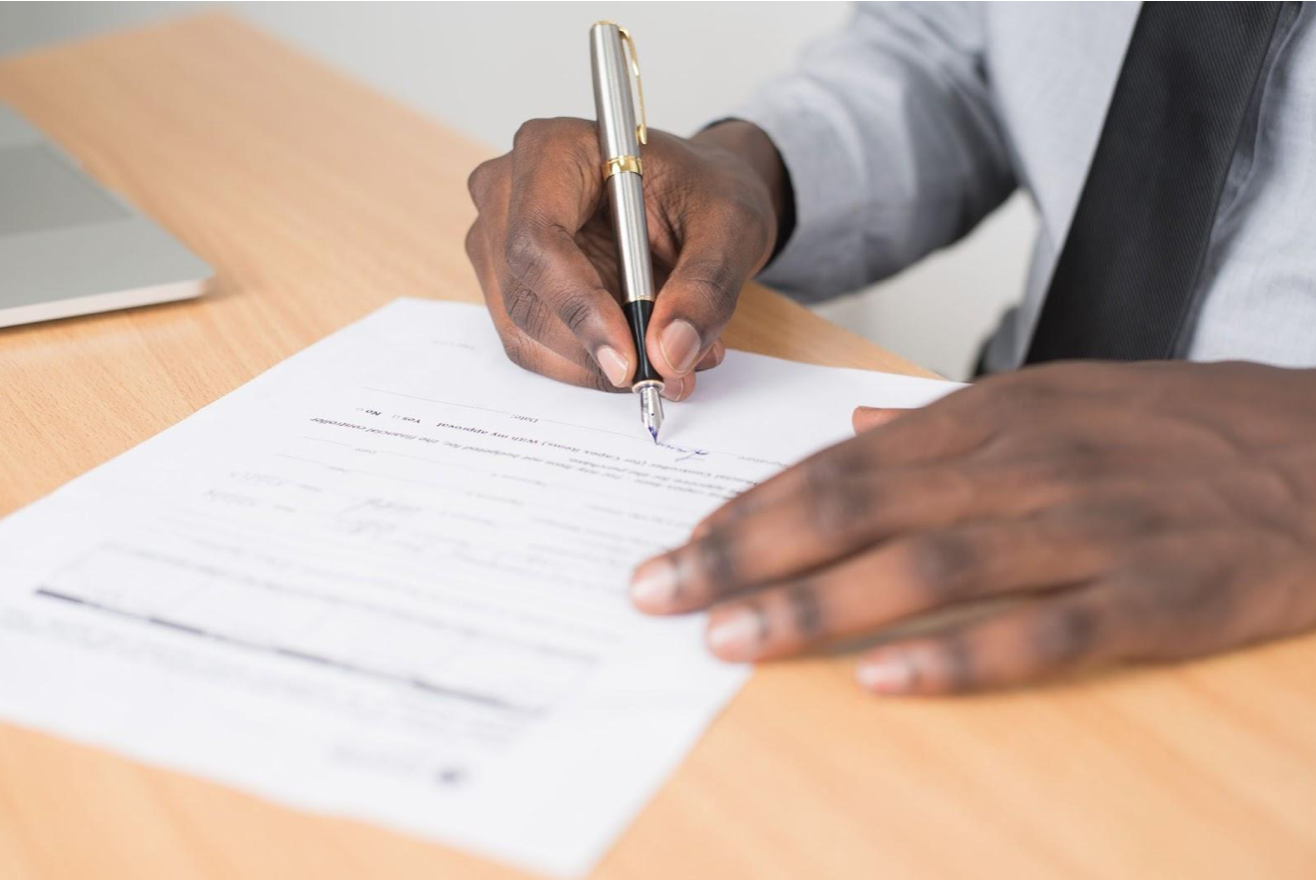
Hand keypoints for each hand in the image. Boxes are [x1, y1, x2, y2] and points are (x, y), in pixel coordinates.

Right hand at [464, 119, 787, 399]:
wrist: (694, 199)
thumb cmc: (703, 192)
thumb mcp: (730, 227)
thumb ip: (705, 287)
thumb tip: (669, 353)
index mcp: (553, 150)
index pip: (537, 239)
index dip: (578, 306)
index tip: (628, 359)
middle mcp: (507, 193)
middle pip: (525, 295)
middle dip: (594, 349)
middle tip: (667, 373)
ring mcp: (498, 242)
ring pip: (525, 331)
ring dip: (596, 364)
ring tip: (672, 359)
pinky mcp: (509, 286)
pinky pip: (534, 346)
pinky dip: (589, 365)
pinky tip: (642, 352)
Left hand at [629, 361, 1315, 694]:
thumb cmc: (1176, 428)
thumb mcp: (1056, 396)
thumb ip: (948, 419)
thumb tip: (858, 423)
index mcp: (992, 417)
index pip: (839, 462)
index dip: (751, 506)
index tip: (679, 544)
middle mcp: (1022, 465)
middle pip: (855, 507)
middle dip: (744, 552)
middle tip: (659, 592)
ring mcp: (1086, 529)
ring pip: (926, 566)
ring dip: (816, 602)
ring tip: (729, 638)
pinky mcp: (1153, 595)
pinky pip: (1041, 632)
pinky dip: (957, 658)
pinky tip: (882, 682)